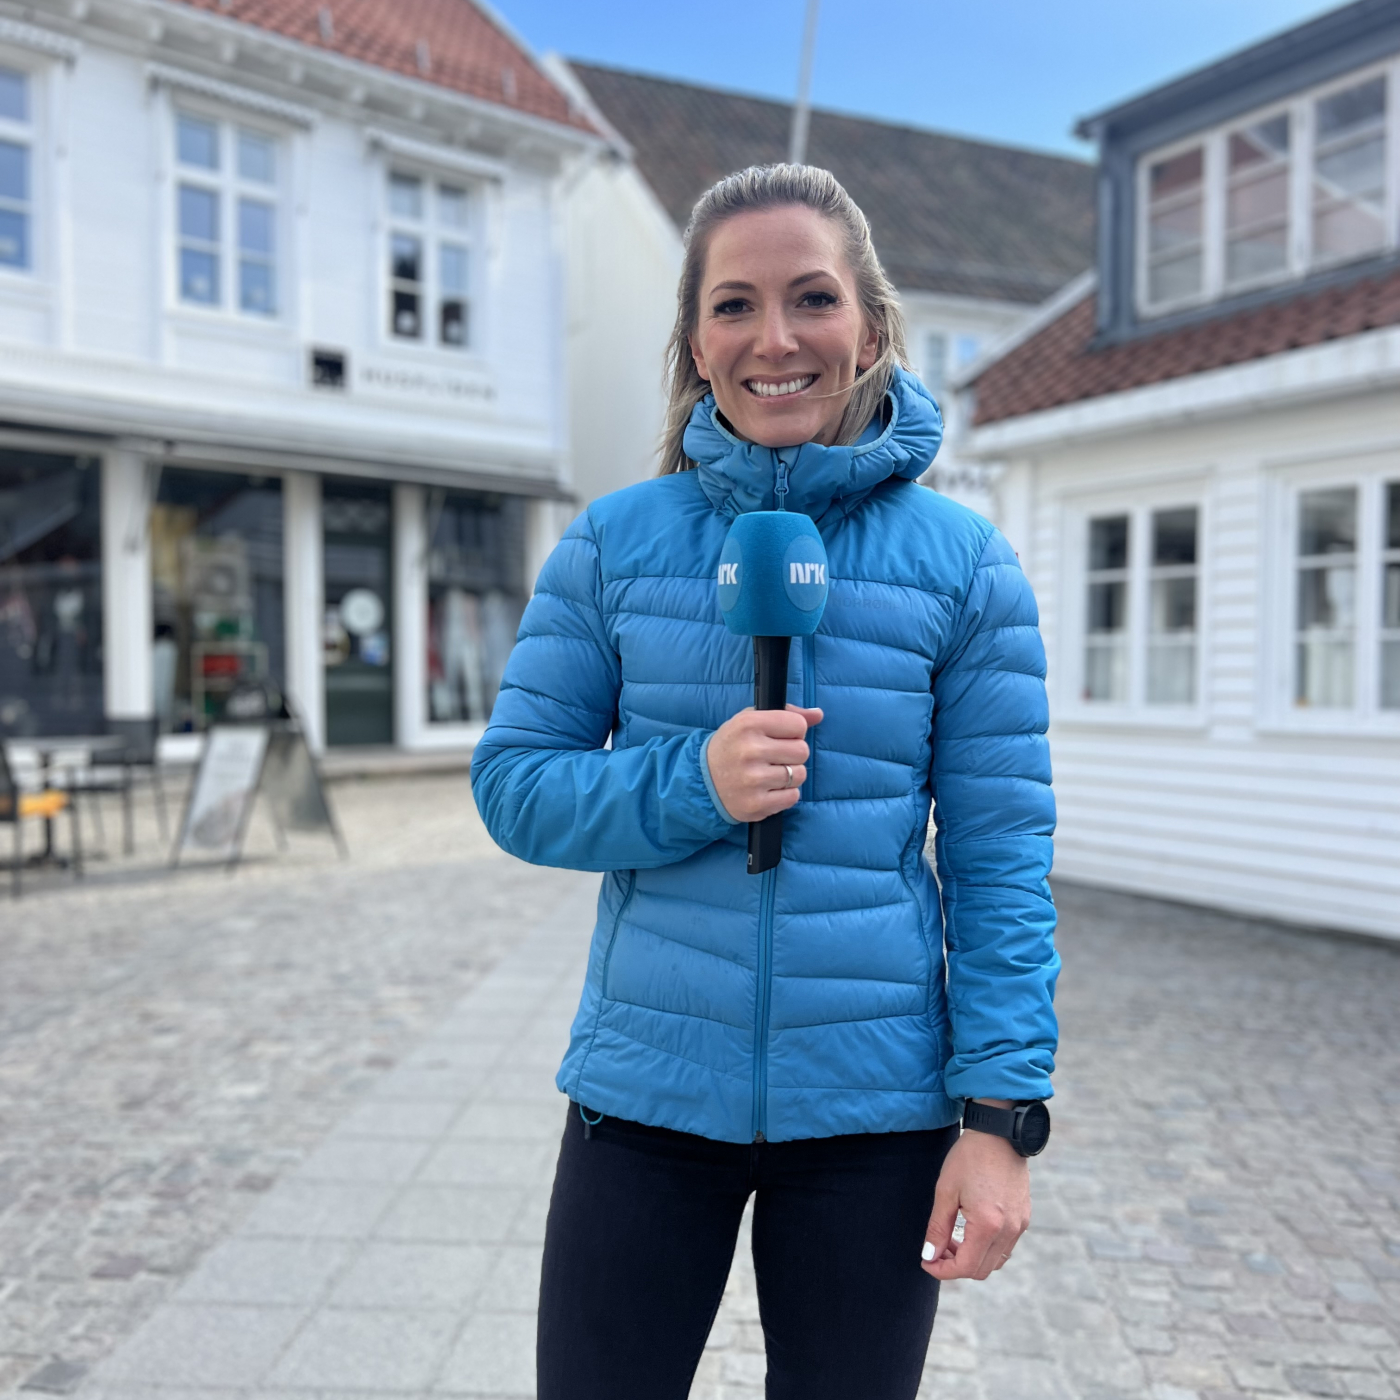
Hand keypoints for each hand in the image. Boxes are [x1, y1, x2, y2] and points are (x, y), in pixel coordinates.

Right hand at [707, 705, 822, 823]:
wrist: (703, 780)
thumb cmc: (732, 746)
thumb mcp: (751, 721)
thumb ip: (787, 714)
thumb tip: (818, 714)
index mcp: (749, 724)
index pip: (798, 725)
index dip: (794, 731)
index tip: (781, 736)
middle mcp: (750, 751)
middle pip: (802, 751)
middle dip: (793, 754)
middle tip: (775, 756)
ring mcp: (753, 780)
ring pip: (799, 775)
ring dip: (790, 775)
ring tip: (770, 773)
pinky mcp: (757, 805)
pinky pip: (793, 797)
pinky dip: (785, 794)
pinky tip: (769, 789)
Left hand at [921, 1113, 1030, 1281]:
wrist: (999, 1133)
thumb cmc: (969, 1158)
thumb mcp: (946, 1191)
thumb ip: (937, 1228)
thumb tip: (929, 1256)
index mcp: (988, 1226)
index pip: (965, 1267)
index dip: (942, 1270)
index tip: (926, 1262)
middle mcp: (1008, 1231)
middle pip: (981, 1270)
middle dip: (955, 1266)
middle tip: (936, 1250)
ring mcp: (1019, 1226)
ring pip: (995, 1261)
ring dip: (972, 1258)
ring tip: (952, 1239)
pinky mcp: (1024, 1218)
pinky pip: (1006, 1247)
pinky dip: (987, 1248)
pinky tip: (970, 1230)